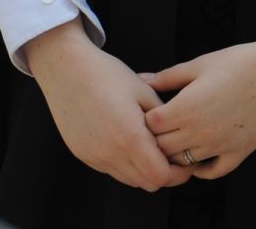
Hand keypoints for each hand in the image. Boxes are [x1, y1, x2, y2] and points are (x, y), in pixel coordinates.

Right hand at [26, 20, 186, 191]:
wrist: (67, 71)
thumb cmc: (108, 76)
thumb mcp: (145, 92)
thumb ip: (164, 120)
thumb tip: (180, 136)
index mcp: (129, 138)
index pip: (160, 176)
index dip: (179, 172)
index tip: (189, 160)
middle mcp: (110, 154)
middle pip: (147, 183)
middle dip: (166, 174)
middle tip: (176, 156)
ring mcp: (94, 157)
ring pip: (129, 179)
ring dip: (146, 171)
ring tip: (155, 148)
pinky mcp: (83, 155)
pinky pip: (112, 170)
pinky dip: (127, 165)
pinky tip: (132, 144)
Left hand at [141, 27, 255, 180]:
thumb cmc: (243, 61)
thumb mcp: (201, 63)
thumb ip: (169, 76)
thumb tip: (143, 80)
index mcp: (186, 107)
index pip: (149, 127)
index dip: (148, 119)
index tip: (154, 111)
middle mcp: (199, 131)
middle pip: (162, 148)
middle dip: (158, 138)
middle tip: (165, 127)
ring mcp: (219, 144)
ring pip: (183, 162)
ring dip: (178, 153)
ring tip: (182, 139)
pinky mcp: (239, 151)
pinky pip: (213, 172)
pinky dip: (202, 170)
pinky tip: (201, 158)